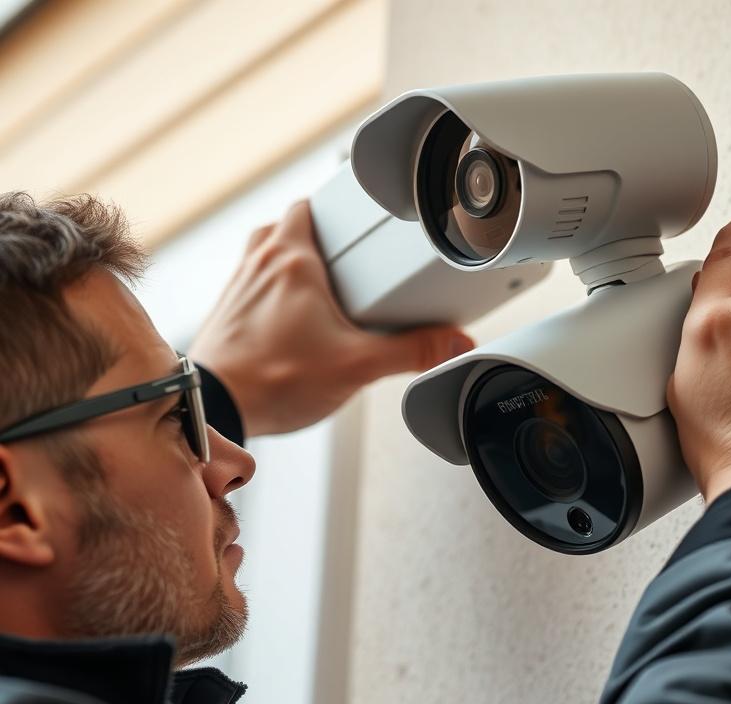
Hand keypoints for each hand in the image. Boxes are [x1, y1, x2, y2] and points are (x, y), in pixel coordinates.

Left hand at [189, 200, 474, 436]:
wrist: (215, 408)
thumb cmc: (272, 380)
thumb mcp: (357, 365)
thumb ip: (412, 352)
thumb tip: (454, 342)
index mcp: (292, 261)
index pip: (308, 206)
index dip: (333, 207)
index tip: (355, 220)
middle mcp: (259, 265)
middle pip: (288, 227)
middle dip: (317, 237)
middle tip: (347, 258)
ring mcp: (238, 287)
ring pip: (267, 254)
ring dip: (292, 261)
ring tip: (324, 287)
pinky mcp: (227, 313)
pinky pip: (253, 284)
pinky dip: (273, 290)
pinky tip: (293, 318)